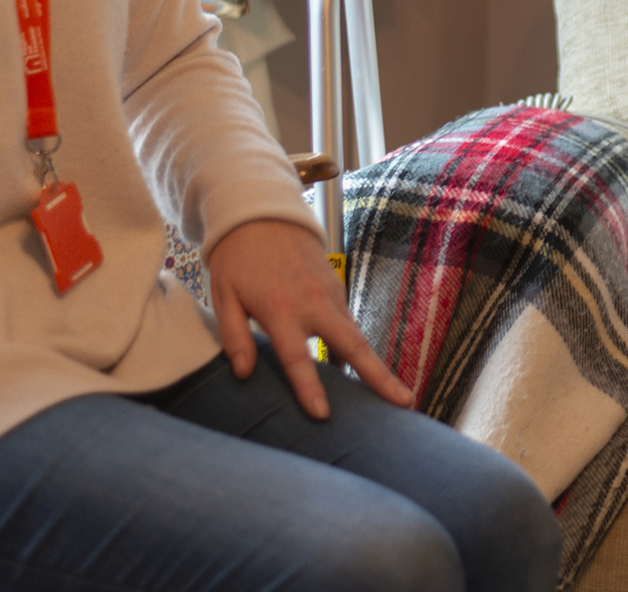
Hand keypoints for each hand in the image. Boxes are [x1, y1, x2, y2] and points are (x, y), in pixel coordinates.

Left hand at [205, 218, 413, 418]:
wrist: (262, 212)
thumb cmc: (237, 257)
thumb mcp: (224, 295)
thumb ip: (234, 337)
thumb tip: (244, 375)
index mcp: (280, 308)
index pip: (298, 357)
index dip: (309, 388)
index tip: (323, 415)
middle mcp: (313, 302)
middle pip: (353, 346)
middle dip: (379, 377)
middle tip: (404, 403)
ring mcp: (329, 293)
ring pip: (357, 336)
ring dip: (377, 366)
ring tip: (397, 396)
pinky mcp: (336, 287)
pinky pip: (348, 323)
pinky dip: (356, 348)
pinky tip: (359, 370)